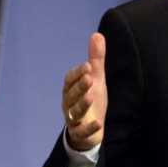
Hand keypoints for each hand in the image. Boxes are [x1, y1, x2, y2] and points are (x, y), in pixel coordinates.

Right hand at [61, 33, 107, 150]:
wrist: (90, 128)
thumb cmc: (91, 99)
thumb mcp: (96, 79)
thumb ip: (96, 59)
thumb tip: (97, 34)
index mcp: (70, 89)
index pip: (70, 79)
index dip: (78, 73)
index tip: (89, 66)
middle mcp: (68, 103)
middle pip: (71, 95)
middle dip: (80, 86)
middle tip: (90, 78)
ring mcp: (73, 119)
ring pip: (74, 112)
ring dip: (81, 105)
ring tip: (90, 97)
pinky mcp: (80, 132)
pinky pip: (82, 131)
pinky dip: (89, 128)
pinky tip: (99, 123)